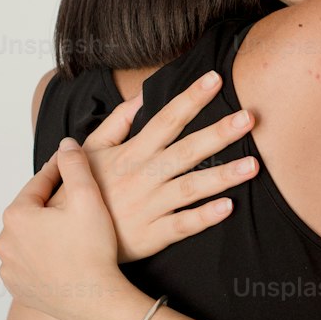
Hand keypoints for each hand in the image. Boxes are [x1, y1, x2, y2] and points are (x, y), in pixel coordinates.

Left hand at [0, 141, 133, 319]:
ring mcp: (8, 268)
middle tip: (73, 202)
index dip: (57, 173)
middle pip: (31, 213)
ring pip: (28, 239)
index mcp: (16, 216)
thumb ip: (74, 166)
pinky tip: (60, 257)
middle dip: (49, 206)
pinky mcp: (17, 288)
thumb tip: (65, 145)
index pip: (38, 185)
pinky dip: (41, 257)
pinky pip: (28, 264)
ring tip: (68, 231)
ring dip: (44, 232)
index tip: (69, 165)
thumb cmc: (92, 250)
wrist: (95, 301)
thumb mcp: (87, 198)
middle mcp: (4, 241)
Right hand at [80, 71, 257, 262]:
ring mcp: (149, 206)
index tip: (215, 79)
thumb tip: (140, 97)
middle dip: (217, 133)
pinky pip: (182, 225)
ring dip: (222, 176)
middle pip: (186, 150)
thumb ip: (116, 122)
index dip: (191, 98)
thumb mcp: (91, 151)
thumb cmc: (82, 191)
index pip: (166, 119)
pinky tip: (228, 207)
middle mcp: (143, 176)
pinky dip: (204, 217)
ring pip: (190, 188)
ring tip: (253, 165)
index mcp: (132, 153)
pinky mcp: (152, 235)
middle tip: (249, 117)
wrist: (67, 240)